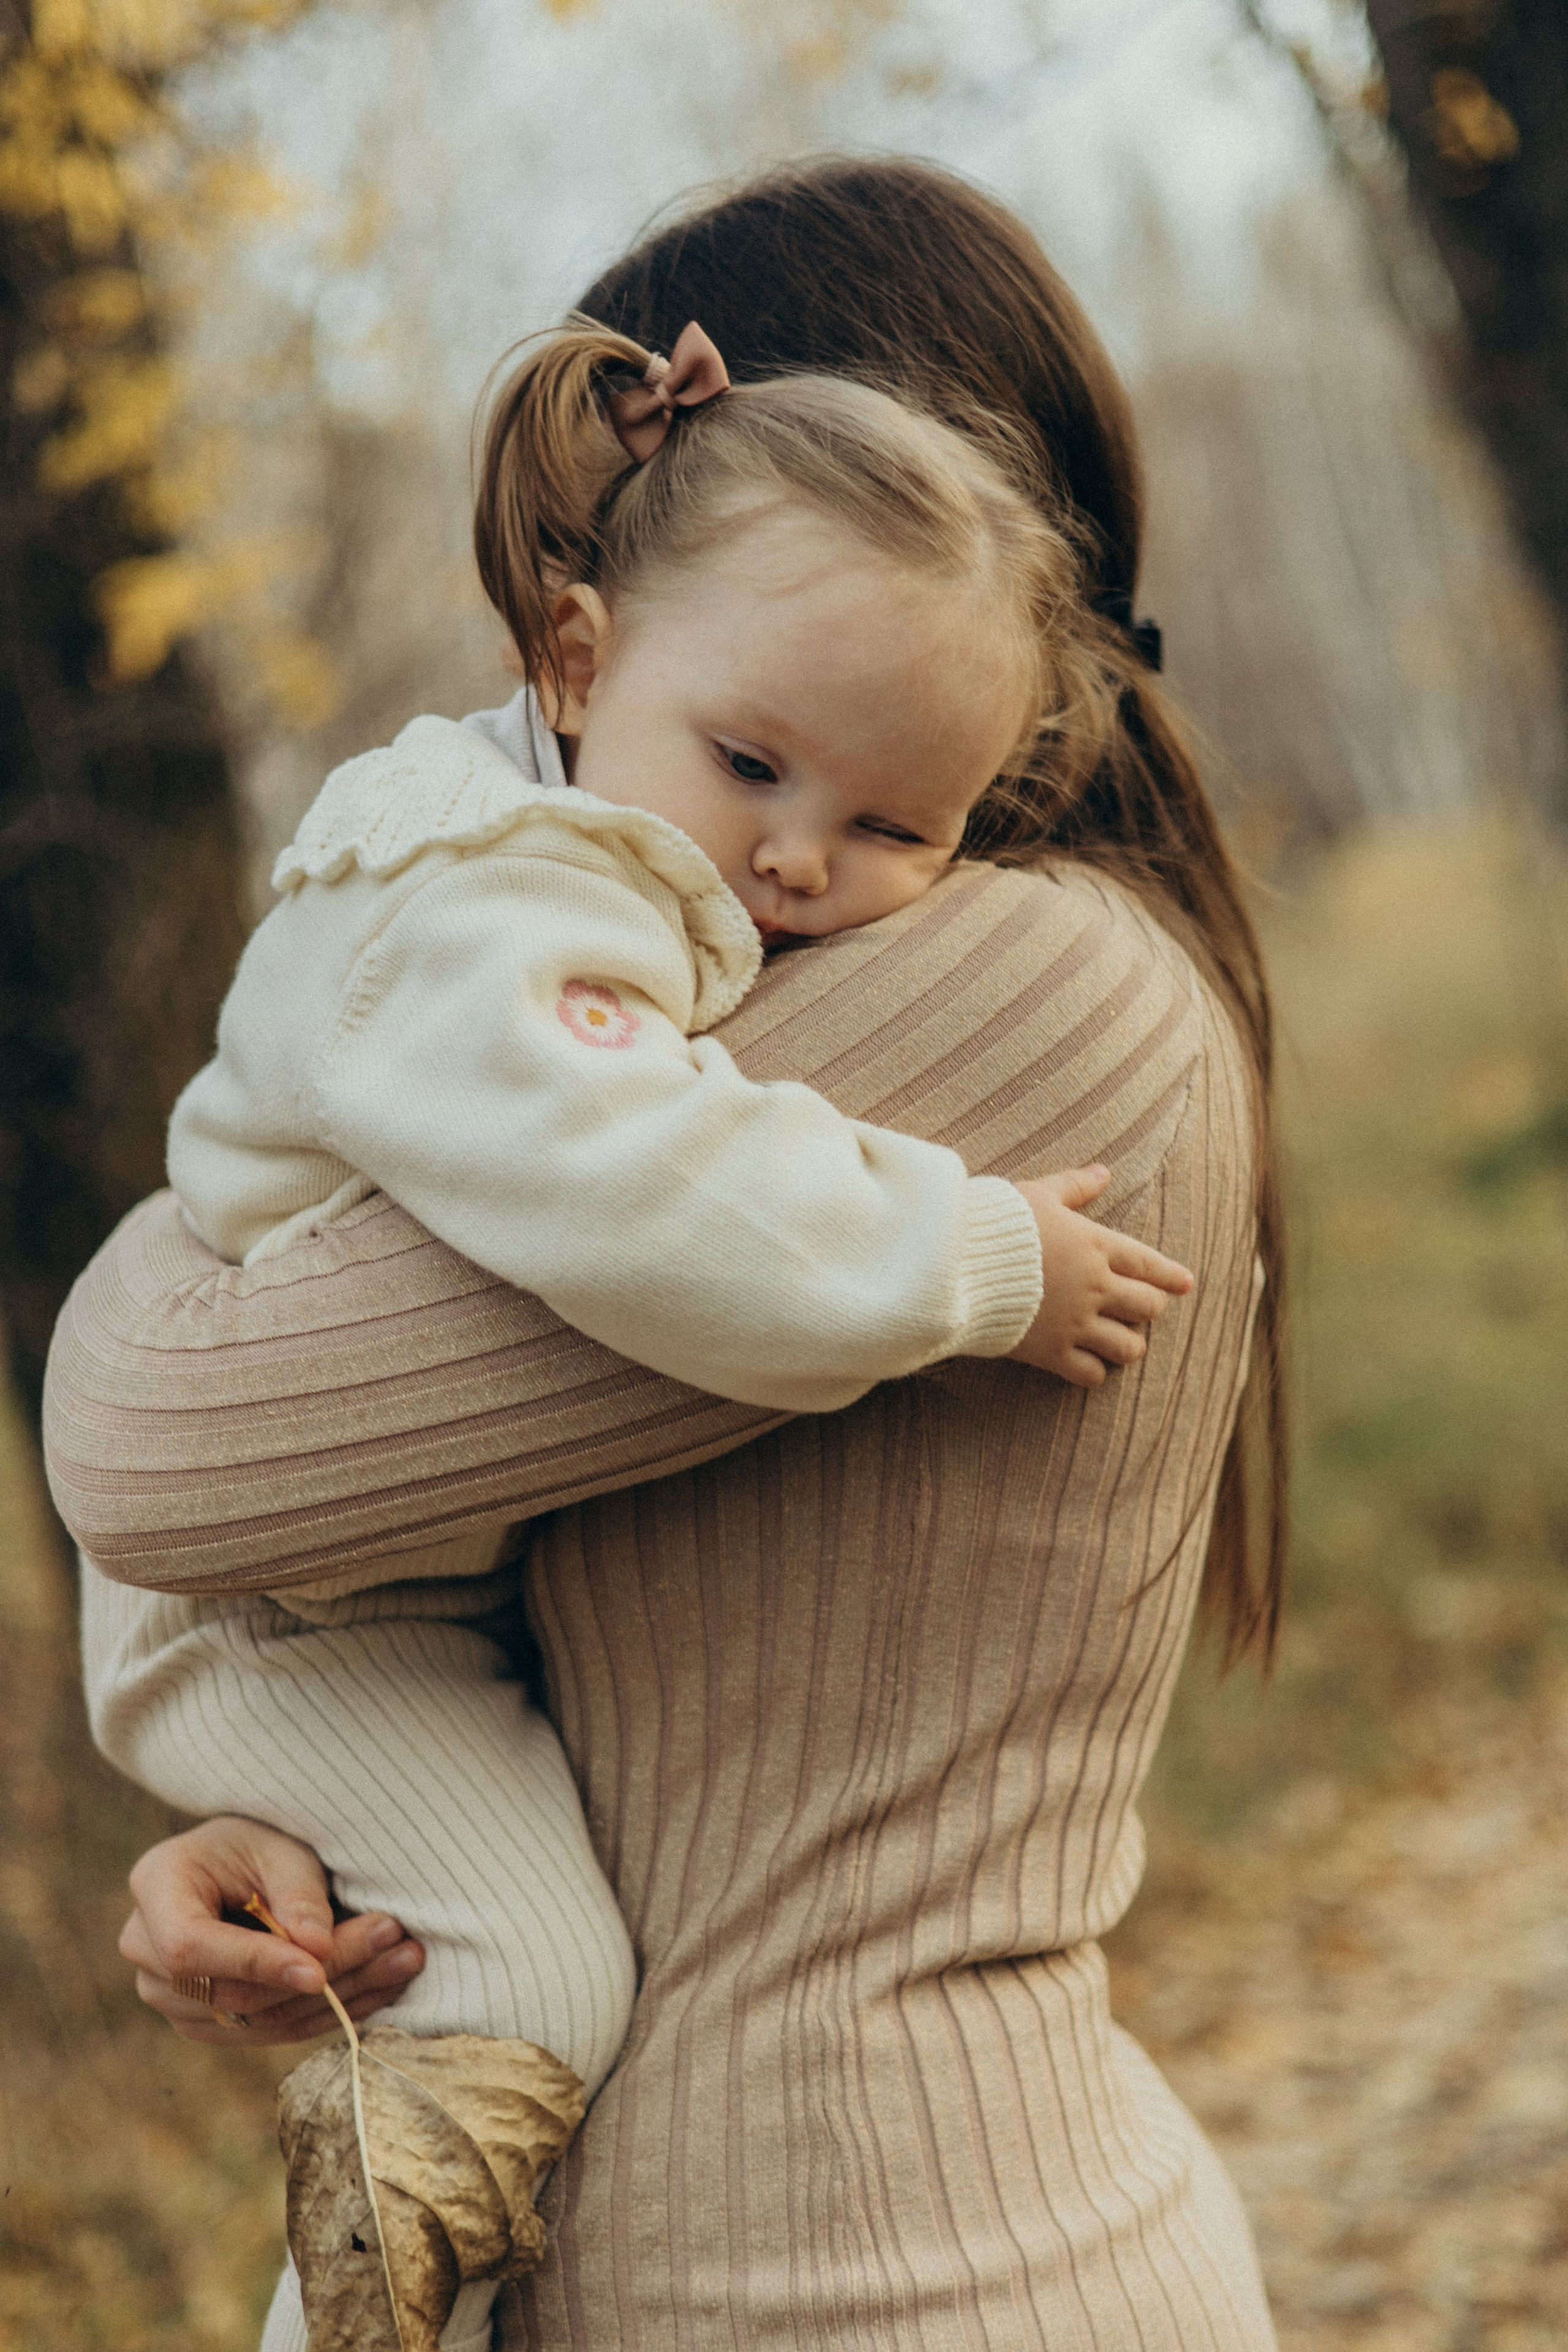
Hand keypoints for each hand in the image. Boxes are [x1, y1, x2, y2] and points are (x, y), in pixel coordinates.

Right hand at [120, 1815, 424, 2046]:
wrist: (241, 1860)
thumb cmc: (258, 1840)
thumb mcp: (281, 1846)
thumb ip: (297, 1894)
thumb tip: (317, 1952)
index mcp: (155, 1887)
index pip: (191, 1948)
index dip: (255, 1963)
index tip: (320, 1970)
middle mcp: (145, 1949)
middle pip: (230, 1991)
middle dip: (323, 1974)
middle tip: (399, 1944)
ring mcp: (170, 1995)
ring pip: (256, 2019)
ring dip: (339, 1998)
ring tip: (405, 1959)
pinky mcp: (205, 2022)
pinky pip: (268, 2031)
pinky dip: (328, 2012)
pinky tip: (383, 1986)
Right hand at [1009, 1165, 1193, 1386]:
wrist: (957, 1262)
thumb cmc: (996, 1221)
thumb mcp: (1038, 1193)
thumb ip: (1074, 1186)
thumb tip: (1103, 1172)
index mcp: (1096, 1246)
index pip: (1149, 1264)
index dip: (1171, 1276)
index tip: (1186, 1284)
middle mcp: (1094, 1287)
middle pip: (1148, 1307)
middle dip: (1148, 1308)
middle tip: (1138, 1308)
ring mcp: (1075, 1323)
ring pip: (1129, 1347)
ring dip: (1128, 1344)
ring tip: (1119, 1340)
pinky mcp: (1051, 1352)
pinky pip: (1092, 1374)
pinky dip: (1094, 1370)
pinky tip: (1086, 1361)